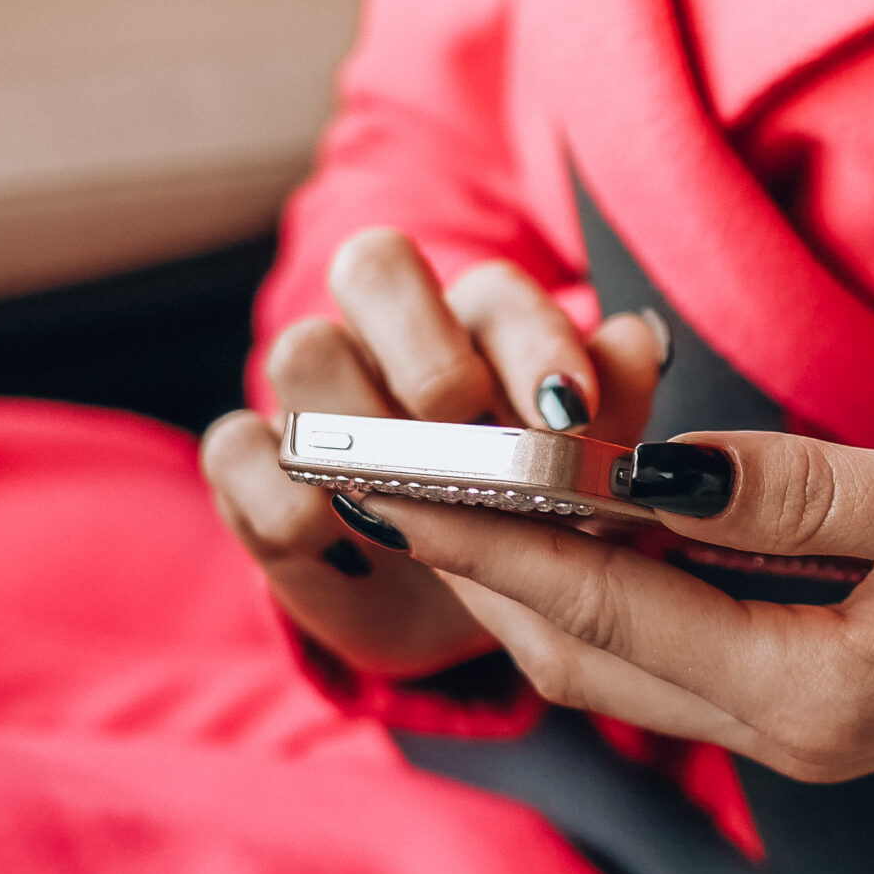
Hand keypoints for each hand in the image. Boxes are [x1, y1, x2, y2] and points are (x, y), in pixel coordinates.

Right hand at [202, 227, 667, 676]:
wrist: (452, 607)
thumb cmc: (526, 517)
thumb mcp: (576, 479)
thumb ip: (610, 408)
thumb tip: (639, 339)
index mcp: (474, 323)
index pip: (490, 285)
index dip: (532, 338)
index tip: (572, 412)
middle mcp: (384, 337)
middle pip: (374, 266)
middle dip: (430, 353)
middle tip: (474, 440)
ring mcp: (311, 397)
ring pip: (301, 348)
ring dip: (357, 421)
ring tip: (407, 503)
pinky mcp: (250, 468)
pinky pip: (235, 448)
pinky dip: (280, 493)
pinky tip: (335, 540)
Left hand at [357, 430, 873, 779]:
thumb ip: (799, 492)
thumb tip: (651, 470)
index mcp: (816, 696)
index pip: (609, 613)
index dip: (494, 541)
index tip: (399, 479)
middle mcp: (789, 729)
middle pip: (587, 654)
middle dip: (482, 568)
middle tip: (386, 477)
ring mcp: (801, 718)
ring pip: (621, 655)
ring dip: (533, 579)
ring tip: (447, 492)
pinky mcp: (819, 685)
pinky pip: (675, 642)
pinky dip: (608, 582)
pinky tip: (574, 517)